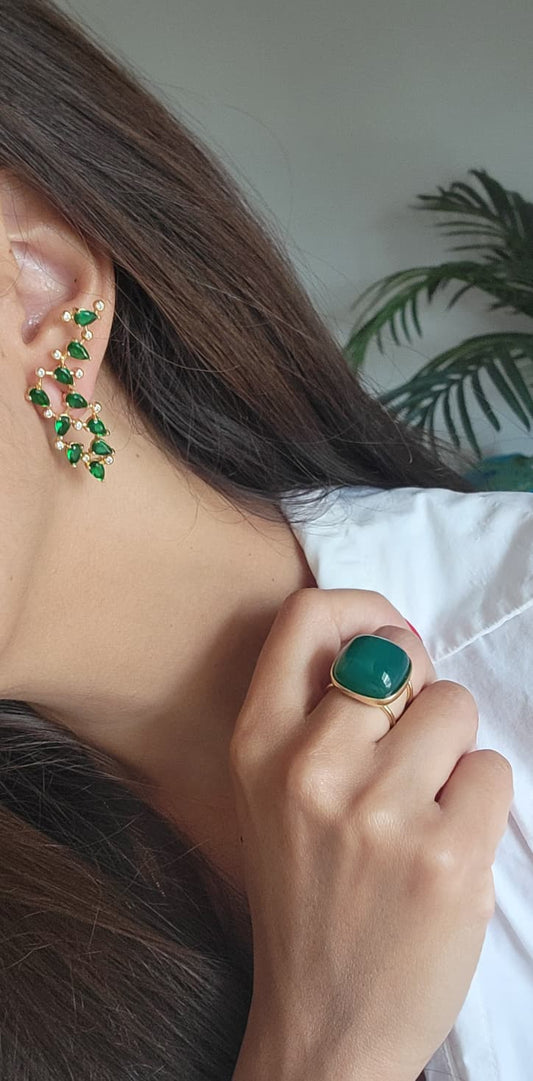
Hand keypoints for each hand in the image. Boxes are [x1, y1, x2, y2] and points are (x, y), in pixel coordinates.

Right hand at [229, 588, 512, 1080]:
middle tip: (408, 753)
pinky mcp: (446, 857)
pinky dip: (479, 802)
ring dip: (452, 752)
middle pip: (402, 660)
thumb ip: (315, 716)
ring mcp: (380, 814)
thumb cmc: (306, 899)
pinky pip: (491, 770)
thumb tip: (393, 648)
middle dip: (420, 696)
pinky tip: (444, 846)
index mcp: (258, 746)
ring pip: (456, 709)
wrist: (326, 1025)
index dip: (364, 611)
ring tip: (422, 809)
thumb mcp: (271, 797)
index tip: (390, 640)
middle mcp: (310, 769)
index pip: (308, 618)